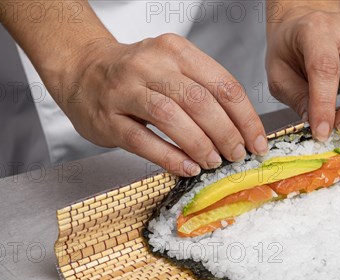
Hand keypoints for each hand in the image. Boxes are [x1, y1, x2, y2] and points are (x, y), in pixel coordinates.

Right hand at [59, 34, 266, 175]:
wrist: (82, 70)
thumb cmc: (137, 75)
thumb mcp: (173, 67)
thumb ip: (204, 90)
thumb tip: (241, 130)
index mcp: (176, 51)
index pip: (223, 84)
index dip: (245, 118)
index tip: (257, 142)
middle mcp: (151, 65)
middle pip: (200, 101)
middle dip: (226, 134)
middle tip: (237, 155)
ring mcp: (126, 90)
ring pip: (171, 117)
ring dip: (199, 145)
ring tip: (214, 162)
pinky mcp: (108, 117)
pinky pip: (143, 140)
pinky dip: (169, 157)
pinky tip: (187, 168)